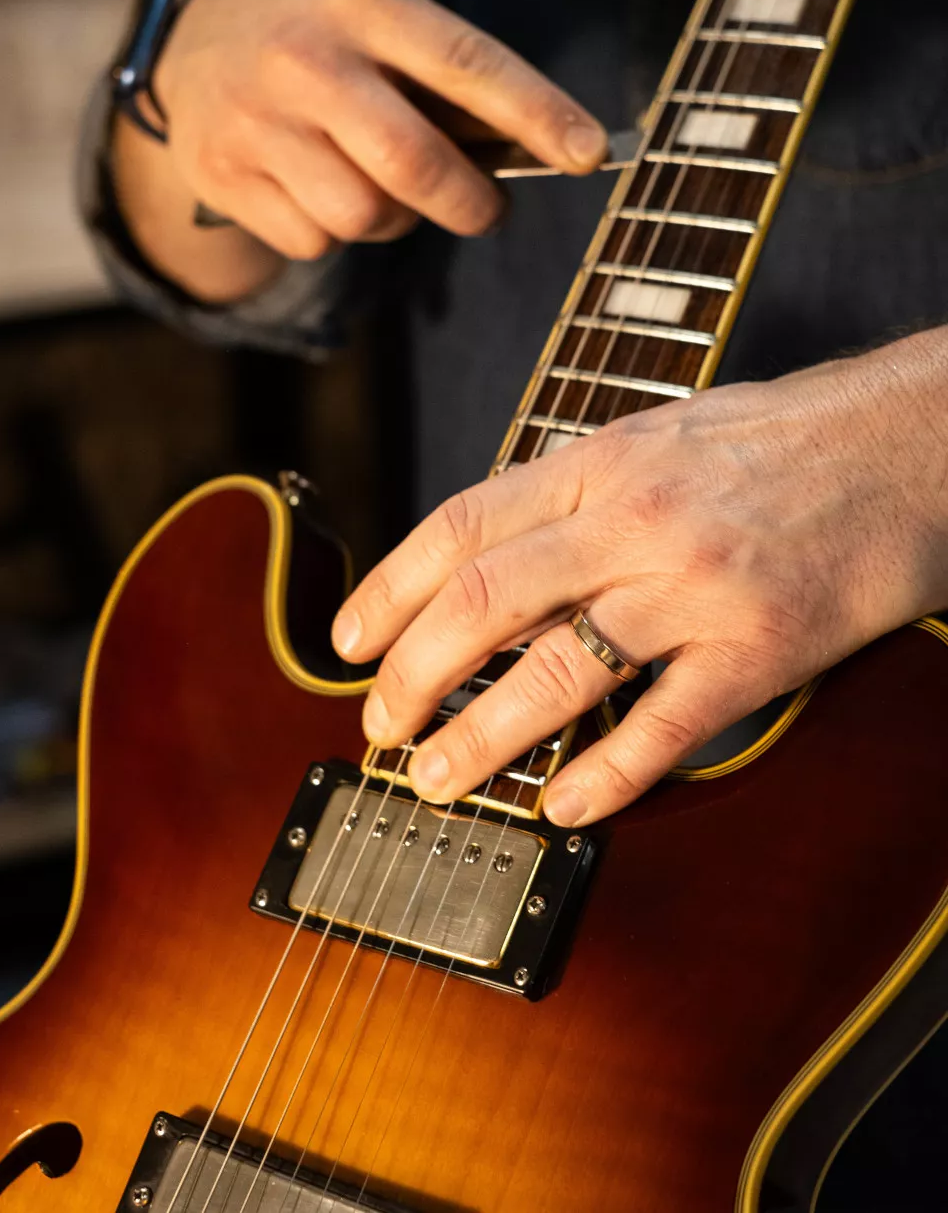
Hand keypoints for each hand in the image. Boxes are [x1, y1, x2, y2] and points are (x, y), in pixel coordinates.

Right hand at [112, 0, 606, 300]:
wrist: (186, 45)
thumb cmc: (319, 35)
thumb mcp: (376, 15)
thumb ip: (444, 75)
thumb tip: (537, 151)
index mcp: (359, 1)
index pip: (465, 61)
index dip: (536, 112)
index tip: (590, 153)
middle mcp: (304, 59)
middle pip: (412, 164)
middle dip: (470, 203)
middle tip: (489, 211)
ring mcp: (256, 122)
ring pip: (365, 216)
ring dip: (395, 219)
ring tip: (381, 185)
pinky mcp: (226, 176)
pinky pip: (315, 242)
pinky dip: (335, 233)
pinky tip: (318, 190)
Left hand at [331, 329, 947, 825]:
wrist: (910, 443)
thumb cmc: (789, 438)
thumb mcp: (662, 432)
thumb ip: (579, 487)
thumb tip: (500, 545)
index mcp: (602, 461)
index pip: (459, 526)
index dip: (386, 590)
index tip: (348, 643)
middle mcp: (634, 520)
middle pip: (482, 603)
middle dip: (409, 675)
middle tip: (377, 725)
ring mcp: (695, 585)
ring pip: (554, 671)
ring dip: (477, 737)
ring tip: (434, 778)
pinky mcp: (760, 648)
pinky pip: (664, 725)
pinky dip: (603, 776)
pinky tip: (563, 807)